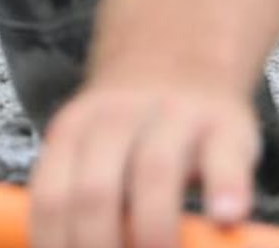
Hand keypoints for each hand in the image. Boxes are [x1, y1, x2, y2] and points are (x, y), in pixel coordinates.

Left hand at [28, 81, 259, 247]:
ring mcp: (174, 118)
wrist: (179, 49)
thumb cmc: (127, 127)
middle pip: (95, 190)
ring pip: (154, 171)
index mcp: (74, 131)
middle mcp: (118, 120)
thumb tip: (62, 247)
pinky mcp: (226, 124)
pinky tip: (224, 218)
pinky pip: (224, 159)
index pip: (51, 197)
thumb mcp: (84, 144)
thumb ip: (71, 195)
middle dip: (99, 246)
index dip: (56, 245)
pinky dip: (225, 190)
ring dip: (152, 231)